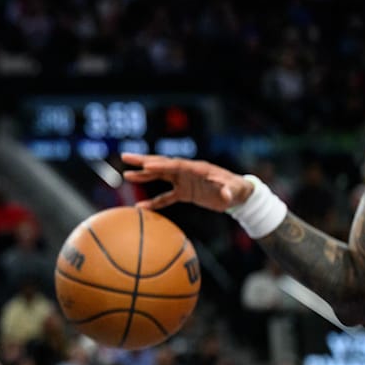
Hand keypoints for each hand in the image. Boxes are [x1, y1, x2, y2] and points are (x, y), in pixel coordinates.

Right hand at [121, 153, 253, 212]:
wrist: (238, 195)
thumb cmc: (237, 189)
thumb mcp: (234, 190)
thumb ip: (228, 191)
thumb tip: (225, 195)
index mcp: (196, 168)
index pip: (176, 165)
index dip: (162, 165)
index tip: (147, 165)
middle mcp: (187, 172)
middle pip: (162, 164)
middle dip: (144, 161)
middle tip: (125, 157)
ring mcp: (184, 181)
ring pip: (160, 176)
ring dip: (144, 176)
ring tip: (127, 175)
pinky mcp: (184, 192)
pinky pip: (166, 197)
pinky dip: (154, 202)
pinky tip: (141, 206)